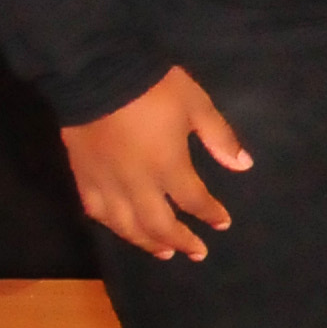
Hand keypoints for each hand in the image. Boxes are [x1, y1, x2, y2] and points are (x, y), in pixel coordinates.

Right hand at [66, 68, 246, 261]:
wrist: (96, 74)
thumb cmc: (153, 88)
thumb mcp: (196, 105)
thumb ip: (220, 137)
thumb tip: (243, 165)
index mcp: (167, 165)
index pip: (194, 200)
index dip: (210, 214)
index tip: (223, 223)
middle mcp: (136, 182)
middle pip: (159, 223)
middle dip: (181, 240)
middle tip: (197, 253)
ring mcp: (106, 182)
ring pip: (125, 225)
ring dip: (146, 242)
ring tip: (164, 253)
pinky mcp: (83, 175)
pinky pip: (95, 210)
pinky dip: (111, 224)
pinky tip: (120, 228)